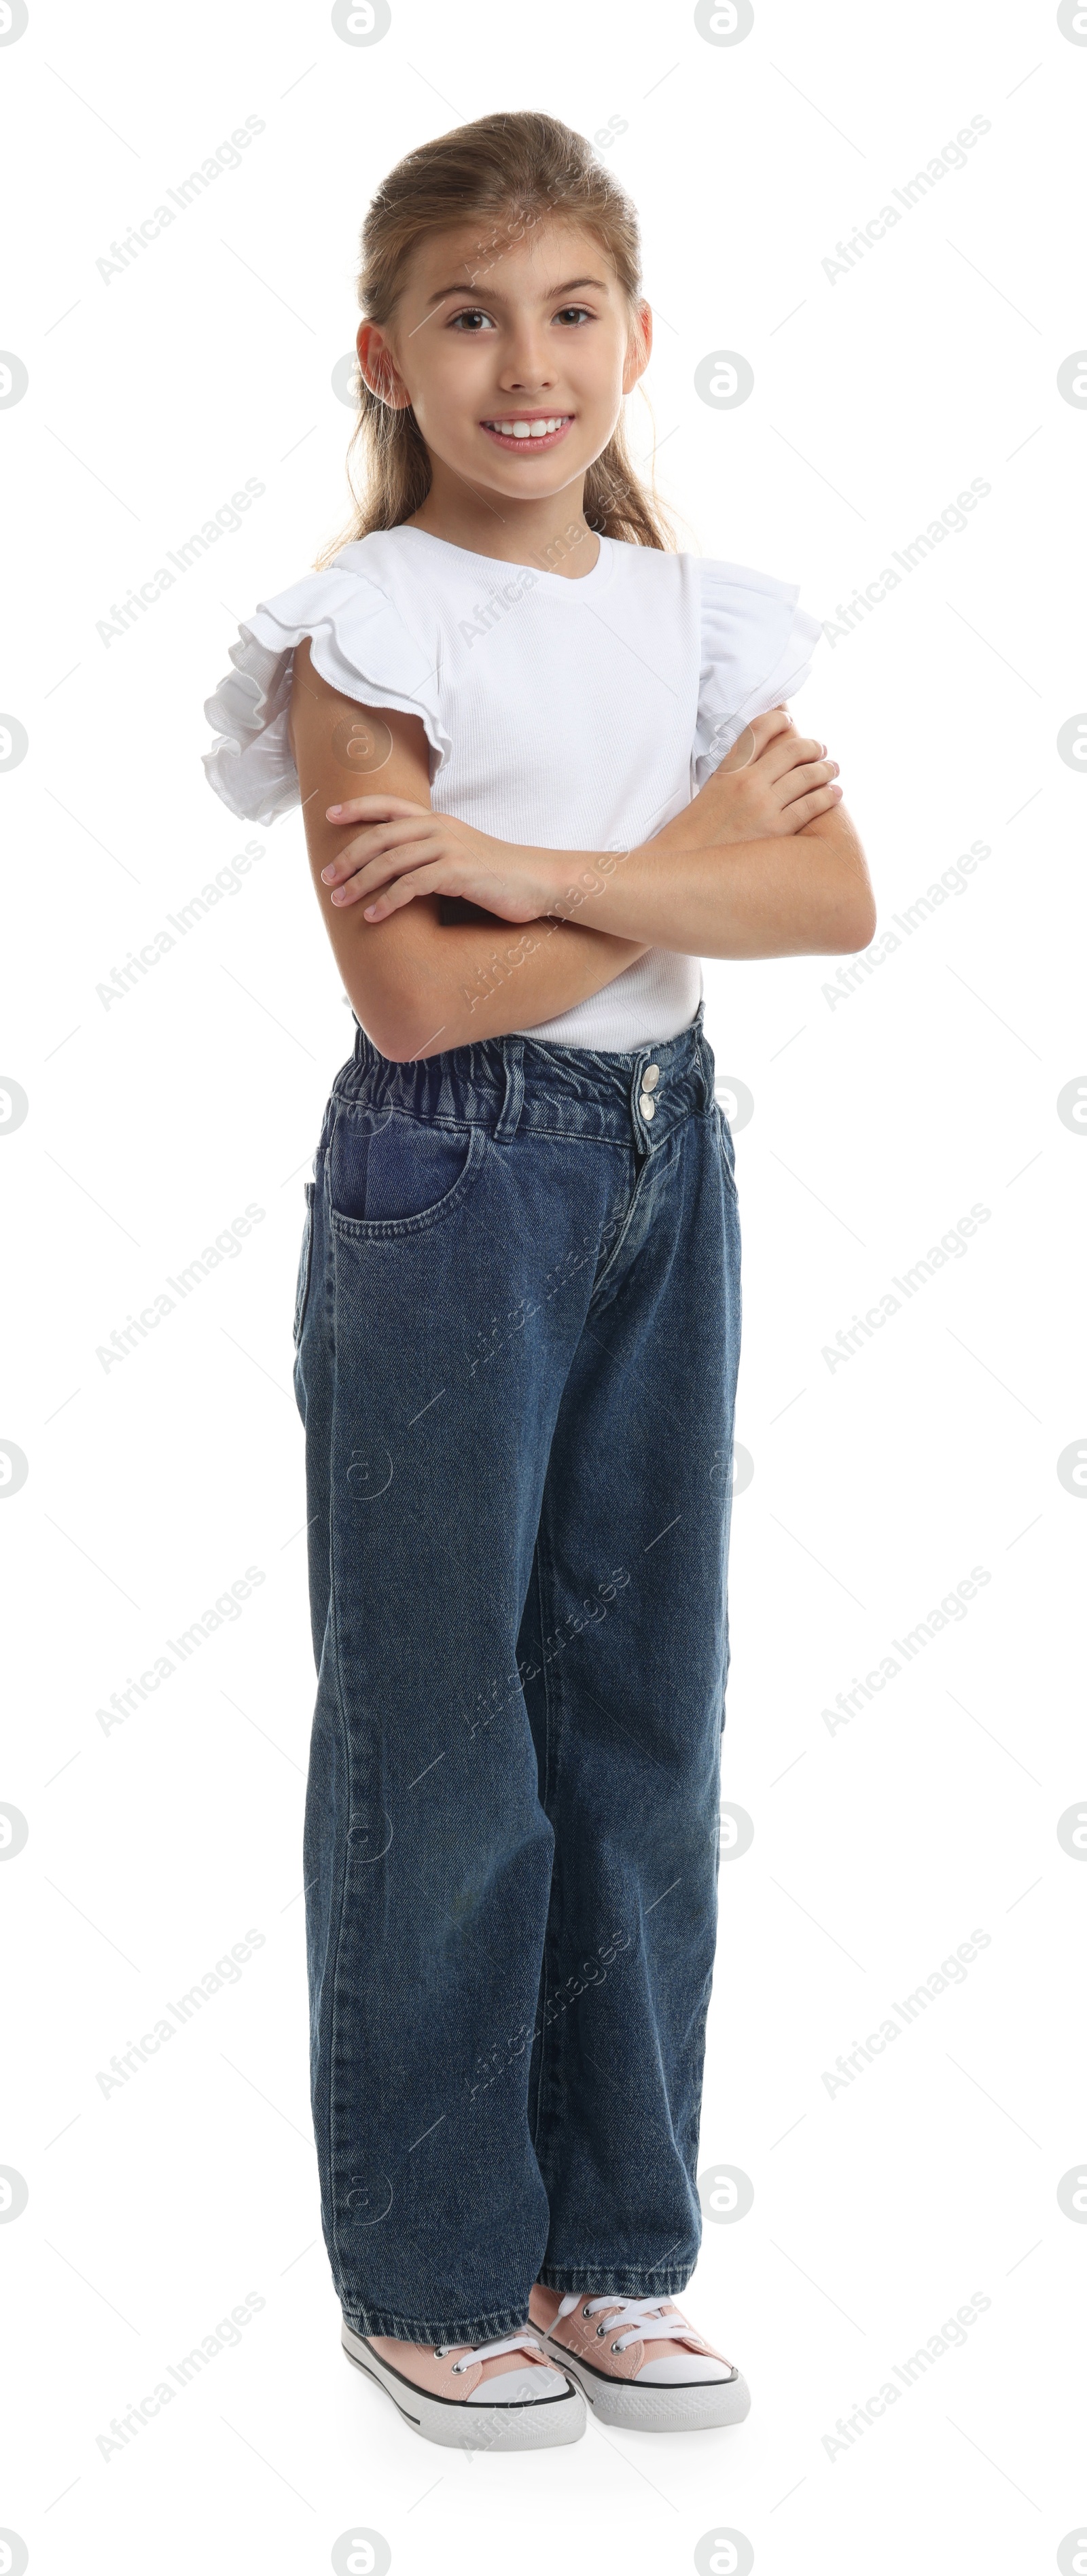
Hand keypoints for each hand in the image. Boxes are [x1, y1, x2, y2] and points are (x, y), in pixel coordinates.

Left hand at [320, 796, 560, 924]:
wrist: (540, 881)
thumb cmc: (498, 874)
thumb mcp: (461, 854)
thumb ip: (432, 853)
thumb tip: (400, 869)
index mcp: (438, 821)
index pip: (390, 806)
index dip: (357, 808)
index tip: (329, 815)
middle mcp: (440, 829)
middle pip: (381, 835)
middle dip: (348, 856)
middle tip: (326, 876)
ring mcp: (449, 849)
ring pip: (391, 860)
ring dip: (360, 881)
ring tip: (340, 899)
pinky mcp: (458, 873)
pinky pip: (412, 886)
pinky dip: (388, 901)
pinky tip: (374, 916)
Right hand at [661, 705, 841, 851]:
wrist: (684, 866)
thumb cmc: (696, 833)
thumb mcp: (709, 792)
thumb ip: (732, 774)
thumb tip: (756, 763)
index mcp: (728, 770)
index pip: (758, 729)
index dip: (779, 719)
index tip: (789, 720)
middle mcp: (747, 782)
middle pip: (792, 749)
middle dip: (811, 745)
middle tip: (821, 748)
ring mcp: (762, 806)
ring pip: (807, 775)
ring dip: (826, 768)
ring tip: (833, 767)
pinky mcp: (775, 830)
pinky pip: (810, 805)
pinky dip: (827, 795)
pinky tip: (835, 793)